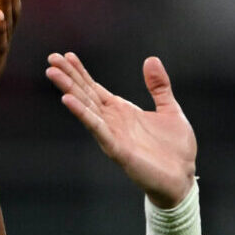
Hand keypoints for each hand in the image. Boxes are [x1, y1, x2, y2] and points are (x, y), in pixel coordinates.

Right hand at [45, 52, 198, 206]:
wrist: (183, 178)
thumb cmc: (176, 149)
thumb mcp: (169, 109)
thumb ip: (158, 86)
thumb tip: (150, 60)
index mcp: (123, 111)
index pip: (95, 88)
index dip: (81, 72)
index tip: (66, 56)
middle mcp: (113, 122)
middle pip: (86, 94)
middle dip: (69, 76)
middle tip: (51, 58)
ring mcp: (113, 135)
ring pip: (86, 108)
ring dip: (69, 90)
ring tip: (53, 74)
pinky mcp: (117, 150)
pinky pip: (97, 129)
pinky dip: (83, 114)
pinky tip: (69, 101)